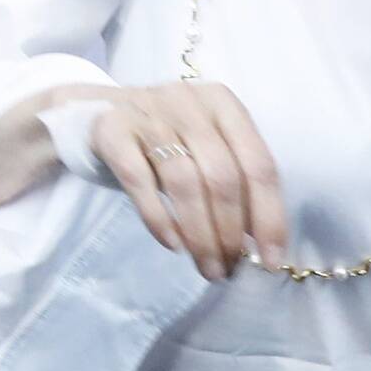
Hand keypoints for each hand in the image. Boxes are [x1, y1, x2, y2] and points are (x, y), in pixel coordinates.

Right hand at [73, 81, 290, 280]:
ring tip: (207, 267)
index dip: (269, 215)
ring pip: (183, 182)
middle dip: (229, 233)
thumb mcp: (207, 146)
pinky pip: (138, 180)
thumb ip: (236, 182)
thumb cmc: (168, 137)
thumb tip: (260, 243)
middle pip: (221, 176)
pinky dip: (158, 217)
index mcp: (223, 103)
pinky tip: (172, 244)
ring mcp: (149, 113)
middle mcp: (189, 101)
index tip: (270, 259)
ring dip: (200, 235)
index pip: (257, 163)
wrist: (100, 111)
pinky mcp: (112, 129)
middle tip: (228, 269)